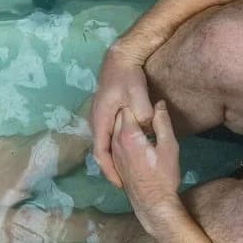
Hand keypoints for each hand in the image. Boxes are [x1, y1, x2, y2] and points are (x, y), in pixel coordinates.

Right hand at [88, 46, 154, 179]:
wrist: (120, 57)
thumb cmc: (128, 76)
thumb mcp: (138, 95)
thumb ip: (142, 115)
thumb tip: (146, 132)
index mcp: (101, 121)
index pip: (101, 153)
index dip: (110, 171)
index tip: (120, 185)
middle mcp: (95, 121)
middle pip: (101, 152)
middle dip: (112, 169)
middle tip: (125, 184)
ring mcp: (99, 116)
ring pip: (104, 144)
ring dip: (113, 159)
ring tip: (126, 172)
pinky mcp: (105, 112)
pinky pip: (107, 136)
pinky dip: (115, 147)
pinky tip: (127, 151)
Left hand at [107, 101, 183, 212]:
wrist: (153, 203)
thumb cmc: (163, 176)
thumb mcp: (169, 146)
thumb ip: (163, 123)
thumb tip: (159, 104)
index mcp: (128, 135)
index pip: (128, 108)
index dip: (139, 105)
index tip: (149, 108)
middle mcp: (115, 142)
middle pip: (119, 117)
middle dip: (131, 112)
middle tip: (147, 114)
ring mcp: (113, 153)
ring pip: (115, 129)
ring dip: (126, 124)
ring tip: (144, 127)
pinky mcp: (115, 162)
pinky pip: (115, 141)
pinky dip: (123, 136)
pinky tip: (137, 141)